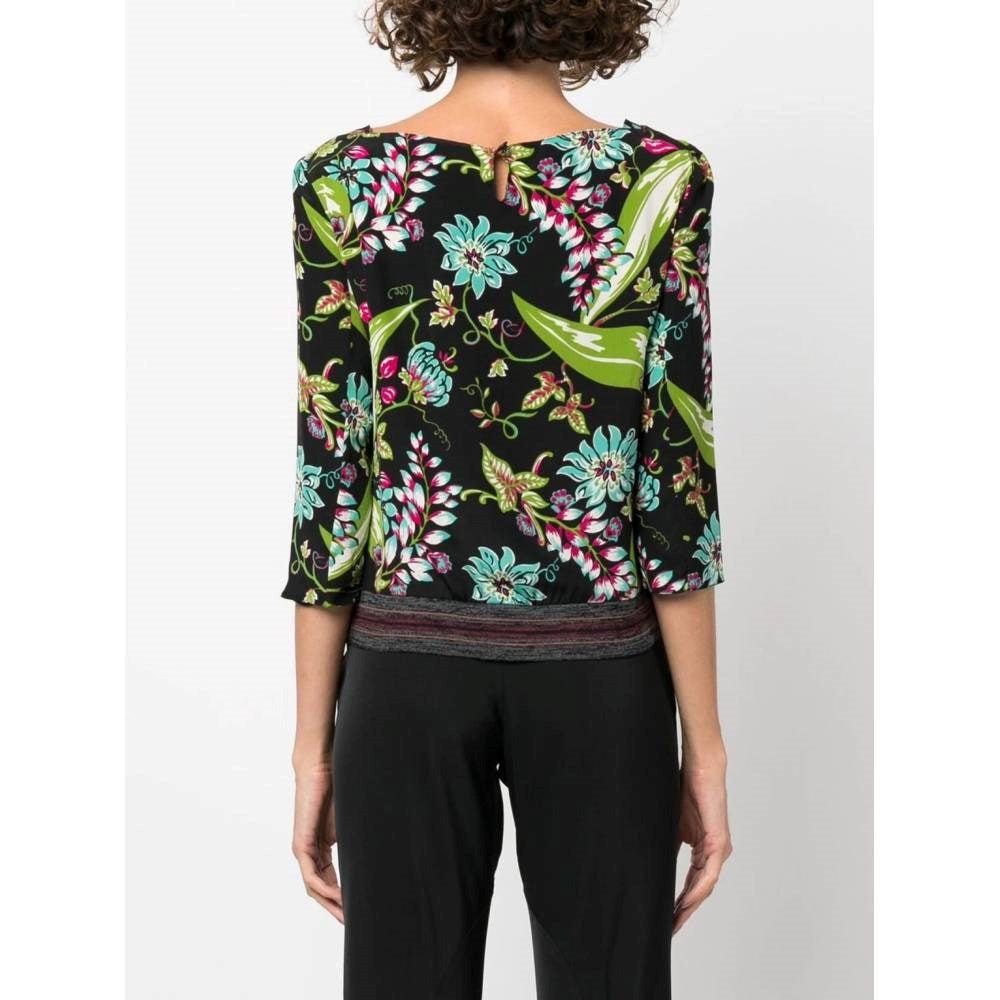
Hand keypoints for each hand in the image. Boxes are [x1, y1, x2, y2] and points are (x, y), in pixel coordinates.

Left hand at [292, 762, 343, 922]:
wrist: (322, 765)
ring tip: (348, 917)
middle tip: (353, 925)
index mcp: (322, 847)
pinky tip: (340, 898)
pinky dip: (325, 889)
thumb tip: (382, 849)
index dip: (344, 897)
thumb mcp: (353, 820)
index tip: (358, 910)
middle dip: (336, 908)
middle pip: (321, 889)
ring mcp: (304, 849)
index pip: (331, 880)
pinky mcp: (301, 844)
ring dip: (331, 904)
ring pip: (314, 887)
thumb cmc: (338, 786)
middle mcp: (310, 851)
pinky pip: (311, 876)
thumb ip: (359, 837)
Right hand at [673, 757, 732, 933]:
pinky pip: (709, 874)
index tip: (667, 918)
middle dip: (684, 910)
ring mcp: (719, 849)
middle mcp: (715, 852)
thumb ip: (668, 845)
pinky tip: (685, 902)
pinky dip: (697, 890)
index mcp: (704, 849)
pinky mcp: (719, 843)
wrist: (700, 767)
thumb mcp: (672, 825)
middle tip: (669, 928)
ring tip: (674, 920)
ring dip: (689, 905)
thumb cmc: (686, 789)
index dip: (680, 902)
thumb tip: (651, 864)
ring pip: (705, 886)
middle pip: (699, 890)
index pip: (692, 883)